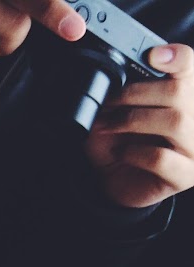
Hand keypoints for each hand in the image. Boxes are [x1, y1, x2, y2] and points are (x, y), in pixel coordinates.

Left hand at [86, 44, 193, 207]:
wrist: (115, 182)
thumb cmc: (121, 144)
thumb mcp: (116, 114)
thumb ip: (122, 94)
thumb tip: (114, 77)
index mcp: (186, 97)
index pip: (190, 67)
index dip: (177, 57)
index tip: (153, 56)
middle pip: (180, 92)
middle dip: (136, 93)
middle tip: (110, 102)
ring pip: (176, 122)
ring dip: (133, 121)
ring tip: (111, 126)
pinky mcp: (184, 175)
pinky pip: (161, 157)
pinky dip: (134, 152)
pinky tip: (122, 153)